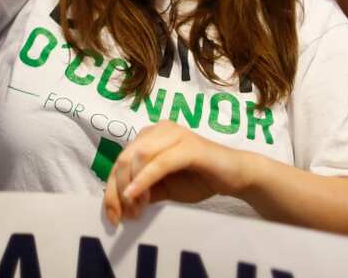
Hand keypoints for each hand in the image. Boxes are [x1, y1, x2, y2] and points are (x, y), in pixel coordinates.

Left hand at [102, 122, 246, 223]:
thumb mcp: (163, 188)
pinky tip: (135, 197)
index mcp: (150, 136)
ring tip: (135, 210)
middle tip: (123, 217)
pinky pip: (158, 163)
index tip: (112, 217)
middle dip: (117, 190)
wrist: (236, 176)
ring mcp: (173, 134)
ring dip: (130, 187)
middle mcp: (159, 129)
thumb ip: (142, 191)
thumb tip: (119, 205)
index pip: (120, 161)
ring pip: (137, 158)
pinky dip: (143, 180)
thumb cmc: (200, 179)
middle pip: (124, 158)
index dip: (111, 189)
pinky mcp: (187, 146)